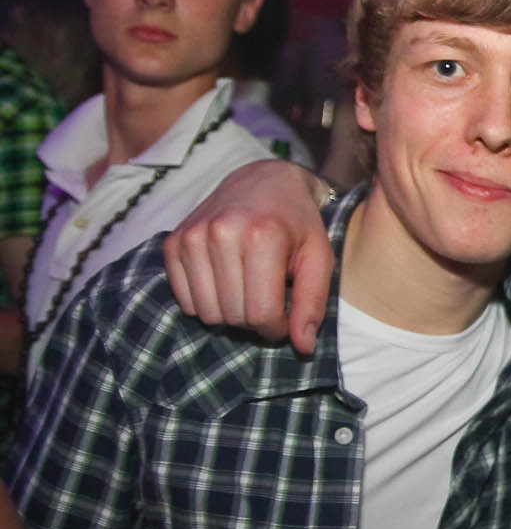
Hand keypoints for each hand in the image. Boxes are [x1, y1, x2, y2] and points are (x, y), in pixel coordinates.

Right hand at [163, 159, 334, 355]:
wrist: (265, 181)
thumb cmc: (298, 223)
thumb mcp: (319, 257)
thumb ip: (313, 303)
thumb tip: (302, 347)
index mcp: (261, 236)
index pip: (261, 313)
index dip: (277, 328)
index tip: (287, 317)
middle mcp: (221, 233)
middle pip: (233, 316)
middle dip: (256, 321)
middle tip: (270, 299)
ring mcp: (192, 237)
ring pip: (206, 314)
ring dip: (231, 314)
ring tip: (250, 290)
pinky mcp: (173, 243)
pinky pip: (185, 301)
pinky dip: (207, 302)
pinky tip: (227, 282)